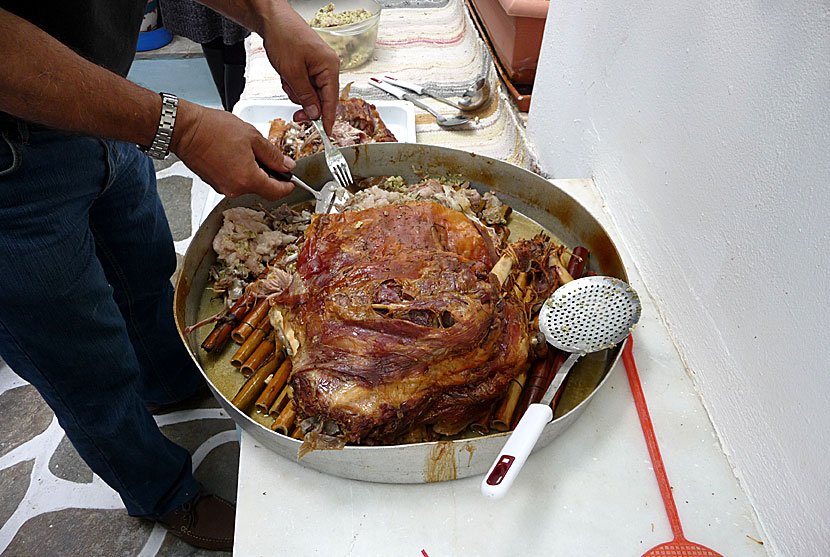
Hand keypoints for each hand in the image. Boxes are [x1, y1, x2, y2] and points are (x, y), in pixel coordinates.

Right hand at [170, 101, 296, 200]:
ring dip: (253, 171)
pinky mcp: (214, 182)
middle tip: (270, 158)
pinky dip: (240, 171)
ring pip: (247, 184)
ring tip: (247, 150)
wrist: (185, 129)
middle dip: (269, 175)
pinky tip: (235, 154)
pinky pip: (234, 180)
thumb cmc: (213, 130)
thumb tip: (287, 166)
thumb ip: (273, 155)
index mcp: (248, 179)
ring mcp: (222, 187)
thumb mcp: (252, 137)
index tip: (292, 182)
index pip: (276, 192)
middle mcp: (235, 188)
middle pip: (261, 188)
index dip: (287, 187)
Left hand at [259, 7, 339, 134]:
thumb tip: (315, 114)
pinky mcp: (309, 64)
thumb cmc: (284, 36)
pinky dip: (294, 84)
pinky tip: (286, 75)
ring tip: (286, 80)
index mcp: (329, 67)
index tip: (327, 134)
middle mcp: (327, 66)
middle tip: (295, 114)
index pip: (331, 100)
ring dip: (296, 92)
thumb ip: (305, 96)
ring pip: (310, 92)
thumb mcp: (292, 73)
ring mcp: (318, 65)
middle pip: (321, 97)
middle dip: (305, 103)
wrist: (272, 19)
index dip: (328, 118)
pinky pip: (304, 83)